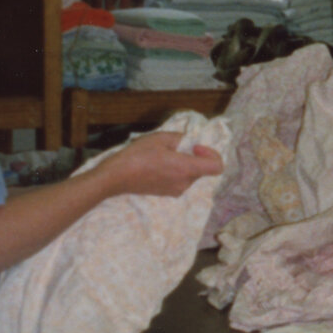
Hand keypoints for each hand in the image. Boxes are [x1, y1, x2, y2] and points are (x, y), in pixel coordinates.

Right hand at [98, 130, 224, 198]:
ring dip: (184, 164)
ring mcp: (175, 191)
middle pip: (202, 170)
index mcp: (187, 169)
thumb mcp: (161, 138)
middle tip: (177, 147)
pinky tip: (158, 164)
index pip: (217, 167)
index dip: (212, 154)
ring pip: (190, 175)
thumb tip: (187, 142)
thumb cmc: (138, 155)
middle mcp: (185, 183)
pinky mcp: (166, 194)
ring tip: (164, 155)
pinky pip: (179, 180)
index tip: (195, 147)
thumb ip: (180, 138)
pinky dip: (176, 171)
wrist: (116, 177)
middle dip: (195, 156)